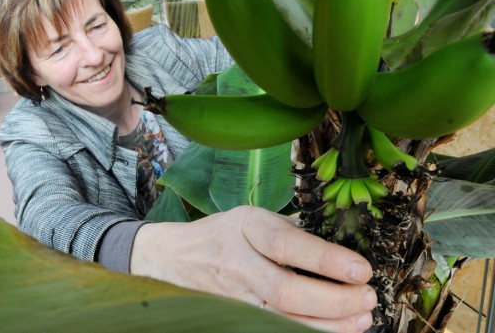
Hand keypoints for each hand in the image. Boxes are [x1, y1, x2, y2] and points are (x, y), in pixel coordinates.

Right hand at [131, 205, 375, 332]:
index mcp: (245, 227)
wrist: (173, 259)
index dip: (327, 259)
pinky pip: (274, 328)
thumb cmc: (220, 235)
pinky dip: (307, 331)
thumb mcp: (250, 218)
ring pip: (282, 318)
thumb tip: (337, 242)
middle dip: (334, 300)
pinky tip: (332, 329)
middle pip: (286, 290)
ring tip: (361, 318)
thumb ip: (289, 229)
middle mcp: (237, 262)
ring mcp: (233, 296)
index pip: (287, 245)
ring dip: (328, 324)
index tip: (362, 269)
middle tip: (367, 298)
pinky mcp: (233, 317)